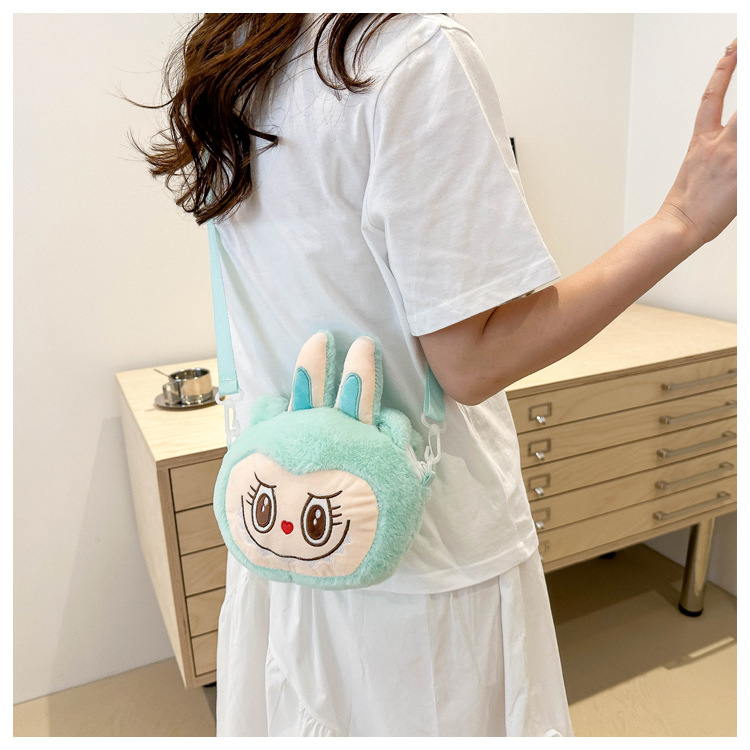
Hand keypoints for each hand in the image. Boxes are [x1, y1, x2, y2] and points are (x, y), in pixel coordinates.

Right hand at [657, 39, 736, 247]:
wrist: (679, 226)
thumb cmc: (687, 205)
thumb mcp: (695, 169)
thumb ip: (716, 149)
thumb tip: (735, 146)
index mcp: (701, 142)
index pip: (711, 96)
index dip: (724, 69)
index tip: (732, 48)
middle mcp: (720, 144)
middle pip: (744, 104)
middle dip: (747, 76)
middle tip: (747, 52)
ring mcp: (735, 158)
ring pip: (748, 123)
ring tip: (746, 130)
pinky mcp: (743, 177)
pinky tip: (747, 162)